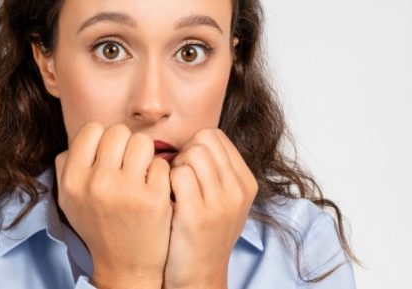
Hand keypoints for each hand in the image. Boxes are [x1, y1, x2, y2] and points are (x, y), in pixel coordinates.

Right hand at [55, 122, 171, 288]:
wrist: (124, 265)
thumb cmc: (98, 225)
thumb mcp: (69, 199)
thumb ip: (67, 165)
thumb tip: (83, 137)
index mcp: (73, 180)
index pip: (92, 129)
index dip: (103, 139)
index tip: (108, 156)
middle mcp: (97, 183)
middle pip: (118, 131)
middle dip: (125, 144)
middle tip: (127, 165)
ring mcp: (127, 191)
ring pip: (143, 142)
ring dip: (145, 155)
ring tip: (142, 174)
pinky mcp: (154, 199)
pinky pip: (162, 163)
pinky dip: (160, 173)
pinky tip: (154, 188)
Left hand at [163, 128, 257, 288]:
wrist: (198, 277)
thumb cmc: (203, 235)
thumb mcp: (224, 202)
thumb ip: (217, 171)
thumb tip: (193, 139)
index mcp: (246, 183)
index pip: (215, 136)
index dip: (195, 145)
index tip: (188, 168)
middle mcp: (238, 191)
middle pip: (203, 139)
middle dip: (184, 152)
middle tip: (177, 178)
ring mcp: (220, 203)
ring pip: (191, 153)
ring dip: (174, 166)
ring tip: (172, 188)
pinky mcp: (197, 215)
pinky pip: (177, 174)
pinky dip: (165, 181)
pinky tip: (166, 198)